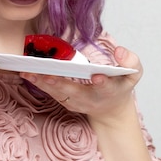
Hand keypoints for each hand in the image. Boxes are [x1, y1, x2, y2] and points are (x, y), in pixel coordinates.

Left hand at [20, 46, 142, 124]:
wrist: (111, 109)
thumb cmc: (120, 86)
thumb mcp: (134, 73)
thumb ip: (131, 61)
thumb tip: (119, 51)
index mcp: (109, 90)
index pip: (106, 87)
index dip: (103, 83)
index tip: (97, 77)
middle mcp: (90, 99)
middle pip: (74, 92)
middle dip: (60, 83)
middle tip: (46, 74)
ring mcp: (76, 102)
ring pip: (58, 93)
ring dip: (42, 84)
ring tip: (28, 72)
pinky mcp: (65, 101)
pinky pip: (50, 92)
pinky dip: (39, 84)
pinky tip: (27, 73)